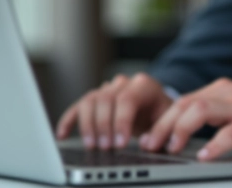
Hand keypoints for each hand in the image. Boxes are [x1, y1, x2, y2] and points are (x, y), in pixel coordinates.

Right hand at [56, 72, 172, 149]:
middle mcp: (123, 83)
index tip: (120, 143)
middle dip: (103, 125)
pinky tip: (62, 135)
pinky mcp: (95, 98)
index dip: (121, 122)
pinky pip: (78, 106)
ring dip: (88, 125)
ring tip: (92, 146)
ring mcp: (107, 89)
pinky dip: (69, 120)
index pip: (127, 99)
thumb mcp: (168, 121)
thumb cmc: (162, 114)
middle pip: (106, 99)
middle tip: (105, 147)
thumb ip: (160, 130)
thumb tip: (145, 143)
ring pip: (90, 100)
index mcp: (144, 85)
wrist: (156, 106)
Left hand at [140, 78, 231, 160]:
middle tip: (151, 146)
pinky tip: (205, 156)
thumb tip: (179, 135)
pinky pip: (231, 132)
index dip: (161, 120)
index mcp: (222, 90)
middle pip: (186, 103)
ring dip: (180, 129)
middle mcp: (230, 93)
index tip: (148, 139)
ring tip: (172, 148)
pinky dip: (214, 144)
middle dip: (163, 125)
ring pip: (201, 109)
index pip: (182, 101)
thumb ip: (212, 117)